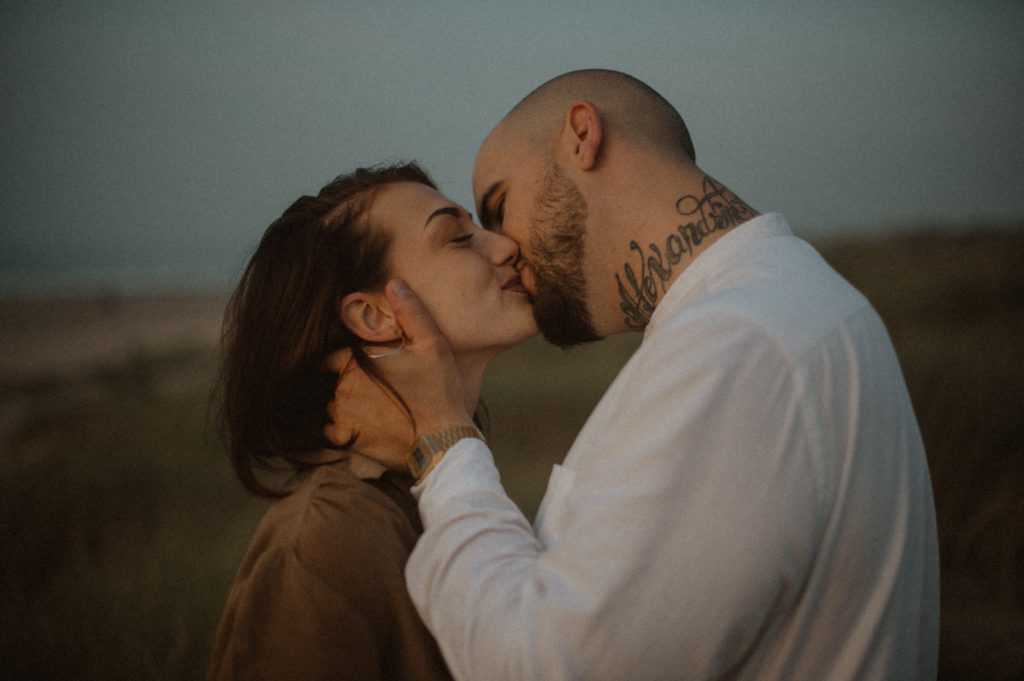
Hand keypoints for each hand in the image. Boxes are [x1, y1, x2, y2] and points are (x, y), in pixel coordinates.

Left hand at [324, 279, 474, 469]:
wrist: (442, 438)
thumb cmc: (439, 388)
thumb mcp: (432, 344)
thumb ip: (411, 312)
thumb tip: (393, 282)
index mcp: (358, 359)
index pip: (331, 354)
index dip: (344, 357)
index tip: (362, 363)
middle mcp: (342, 385)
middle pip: (329, 377)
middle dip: (344, 379)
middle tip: (371, 387)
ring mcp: (341, 414)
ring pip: (330, 403)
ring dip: (343, 403)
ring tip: (371, 407)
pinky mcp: (346, 438)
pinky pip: (330, 430)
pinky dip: (341, 428)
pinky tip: (363, 425)